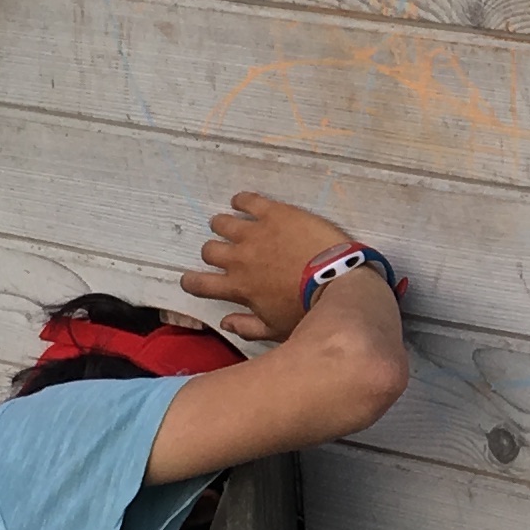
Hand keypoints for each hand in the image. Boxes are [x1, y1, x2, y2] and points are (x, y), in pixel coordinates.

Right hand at [178, 190, 355, 342]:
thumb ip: (247, 327)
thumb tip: (225, 323)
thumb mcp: (277, 329)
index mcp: (238, 287)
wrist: (338, 280)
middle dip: (213, 252)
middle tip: (227, 252)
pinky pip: (247, 200)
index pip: (199, 284)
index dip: (191, 282)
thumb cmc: (309, 310)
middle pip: (209, 250)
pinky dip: (241, 200)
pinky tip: (241, 201)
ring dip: (223, 225)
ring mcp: (255, 232)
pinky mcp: (274, 212)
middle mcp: (239, 258)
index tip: (193, 280)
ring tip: (230, 225)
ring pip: (222, 223)